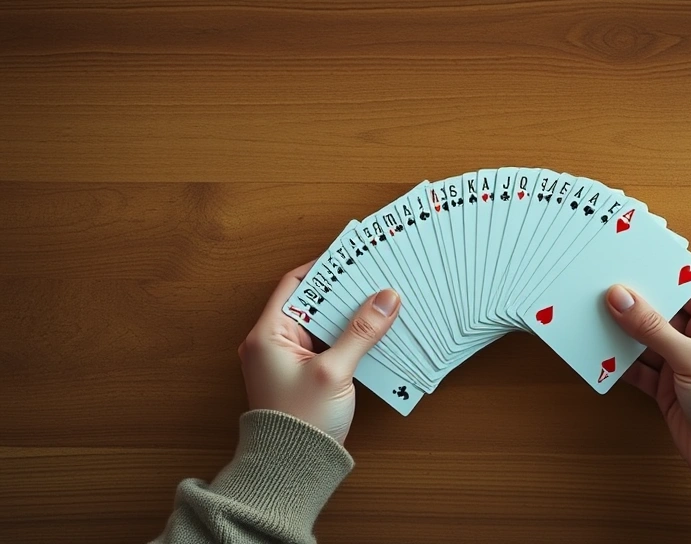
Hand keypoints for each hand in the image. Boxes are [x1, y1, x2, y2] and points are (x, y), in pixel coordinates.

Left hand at [237, 262, 400, 445]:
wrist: (291, 469)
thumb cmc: (302, 423)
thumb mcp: (335, 371)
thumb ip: (360, 332)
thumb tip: (386, 299)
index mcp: (267, 335)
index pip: (295, 285)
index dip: (324, 268)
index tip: (352, 257)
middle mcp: (272, 343)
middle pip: (311, 303)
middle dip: (343, 291)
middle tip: (373, 277)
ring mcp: (286, 360)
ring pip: (321, 324)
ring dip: (348, 315)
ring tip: (378, 302)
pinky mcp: (302, 375)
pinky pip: (326, 345)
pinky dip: (346, 337)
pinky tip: (372, 334)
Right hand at [606, 283, 690, 483]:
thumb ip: (653, 328)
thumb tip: (621, 297)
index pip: (686, 287)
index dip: (658, 274)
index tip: (626, 261)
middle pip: (660, 312)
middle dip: (632, 303)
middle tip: (599, 288)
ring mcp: (681, 363)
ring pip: (644, 339)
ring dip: (621, 332)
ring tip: (591, 317)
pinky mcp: (666, 386)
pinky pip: (637, 366)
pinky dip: (619, 362)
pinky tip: (599, 353)